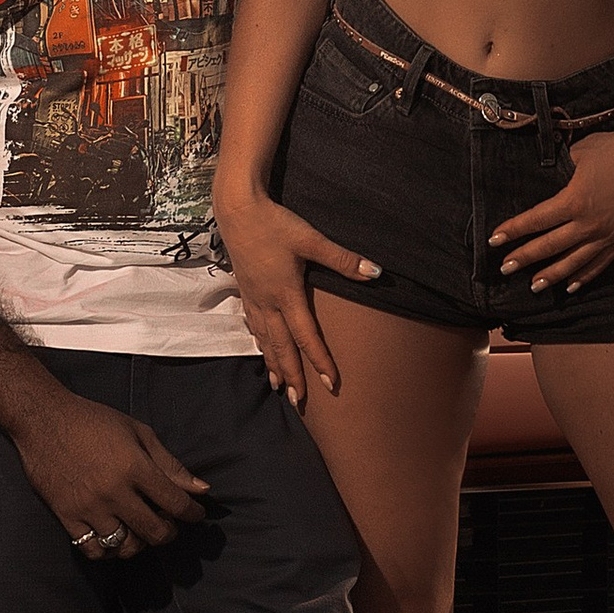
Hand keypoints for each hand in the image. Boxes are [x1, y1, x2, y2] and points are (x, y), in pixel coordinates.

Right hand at [12, 385, 209, 556]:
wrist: (43, 420)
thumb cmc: (94, 421)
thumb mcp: (138, 432)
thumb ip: (169, 463)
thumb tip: (201, 489)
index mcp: (135, 467)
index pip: (175, 502)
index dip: (192, 513)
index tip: (195, 514)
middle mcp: (114, 491)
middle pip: (154, 531)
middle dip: (169, 532)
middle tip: (169, 525)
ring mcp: (89, 507)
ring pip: (125, 545)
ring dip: (139, 543)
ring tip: (140, 531)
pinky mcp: (66, 516)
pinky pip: (92, 549)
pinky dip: (107, 550)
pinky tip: (113, 537)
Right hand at [215, 180, 380, 410]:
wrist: (237, 209)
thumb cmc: (275, 223)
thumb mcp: (312, 239)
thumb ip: (344, 260)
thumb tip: (376, 272)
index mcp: (286, 294)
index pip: (306, 337)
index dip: (319, 362)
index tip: (330, 385)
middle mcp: (268, 302)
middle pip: (282, 347)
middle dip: (292, 376)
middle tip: (299, 402)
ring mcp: (254, 297)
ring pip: (265, 340)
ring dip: (273, 364)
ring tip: (279, 386)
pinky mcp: (245, 289)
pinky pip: (253, 325)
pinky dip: (260, 343)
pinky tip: (262, 349)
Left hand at [488, 119, 613, 295]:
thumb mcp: (580, 153)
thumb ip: (561, 167)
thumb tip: (548, 172)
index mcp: (574, 201)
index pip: (535, 220)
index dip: (513, 230)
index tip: (494, 240)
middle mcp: (589, 223)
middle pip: (550, 246)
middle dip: (524, 258)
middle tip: (505, 269)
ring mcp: (607, 234)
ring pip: (574, 262)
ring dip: (551, 275)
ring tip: (533, 286)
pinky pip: (599, 264)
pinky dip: (584, 277)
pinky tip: (571, 286)